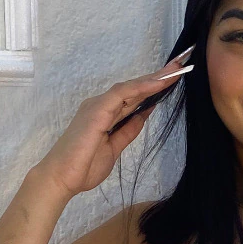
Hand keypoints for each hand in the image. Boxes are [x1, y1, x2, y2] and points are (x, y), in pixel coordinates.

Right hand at [33, 46, 194, 197]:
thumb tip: (143, 115)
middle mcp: (101, 105)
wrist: (61, 178)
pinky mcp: (97, 110)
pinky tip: (159, 83)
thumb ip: (128, 131)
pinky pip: (122, 94)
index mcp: (105, 114)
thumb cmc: (83, 167)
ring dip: (154, 78)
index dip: (154, 88)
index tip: (174, 80)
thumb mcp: (114, 148)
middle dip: (158, 76)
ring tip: (176, 70)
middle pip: (134, 88)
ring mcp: (98, 105)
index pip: (134, 97)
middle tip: (180, 65)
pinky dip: (141, 87)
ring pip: (130, 87)